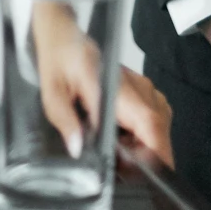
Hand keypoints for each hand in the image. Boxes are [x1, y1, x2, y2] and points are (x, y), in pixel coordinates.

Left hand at [29, 0, 175, 165]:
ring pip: (158, 130)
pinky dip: (139, 135)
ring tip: (113, 146)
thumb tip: (76, 148)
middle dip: (142, 157)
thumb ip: (65, 121)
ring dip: (140, 147)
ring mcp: (145, 89)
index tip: (146, 173)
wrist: (65, 36)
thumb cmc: (60, 57)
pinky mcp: (146, 92)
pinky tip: (118, 134)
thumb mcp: (52, 92)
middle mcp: (137, 87)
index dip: (153, 152)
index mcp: (114, 85)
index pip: (149, 123)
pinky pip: (153, 122)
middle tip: (115, 164)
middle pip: (157, 133)